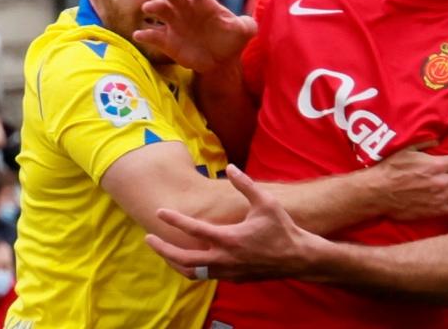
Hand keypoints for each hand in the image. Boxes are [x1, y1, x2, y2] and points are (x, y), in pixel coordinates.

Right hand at [132, 0, 257, 73]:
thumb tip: (249, 24)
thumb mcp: (244, 32)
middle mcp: (186, 10)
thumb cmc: (231, 40)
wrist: (220, 60)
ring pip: (161, 11)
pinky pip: (154, 36)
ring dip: (154, 7)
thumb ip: (248, 25)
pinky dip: (145, 35)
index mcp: (204, 3)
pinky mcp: (167, 41)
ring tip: (149, 7)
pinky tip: (139, 35)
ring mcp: (175, 24)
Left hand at [146, 165, 324, 281]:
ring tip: (164, 251)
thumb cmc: (283, 229)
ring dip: (174, 262)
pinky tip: (189, 259)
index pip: (194, 229)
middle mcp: (225, 259)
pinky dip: (192, 269)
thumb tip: (231, 168)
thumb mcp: (266, 202)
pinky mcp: (234, 278)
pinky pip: (206, 276)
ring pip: (192, 272)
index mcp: (230, 238)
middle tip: (148, 239)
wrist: (299, 258)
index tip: (159, 211)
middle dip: (162, 249)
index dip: (174, 219)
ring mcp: (228, 272)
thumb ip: (246, 185)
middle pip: (183, 259)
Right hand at [368, 142, 447, 220]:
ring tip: (443, 186)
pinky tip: (439, 198)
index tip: (446, 163)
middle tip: (445, 174)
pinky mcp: (433, 212)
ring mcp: (438, 199)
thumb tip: (437, 140)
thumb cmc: (390, 169)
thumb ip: (425, 143)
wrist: (378, 192)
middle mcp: (441, 183)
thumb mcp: (406, 149)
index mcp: (436, 166)